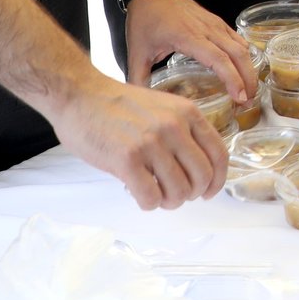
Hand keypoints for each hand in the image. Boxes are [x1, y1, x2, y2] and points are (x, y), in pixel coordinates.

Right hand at [49, 74, 228, 209]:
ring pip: (179, 191)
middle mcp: (174, 127)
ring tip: (157, 196)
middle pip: (202, 177)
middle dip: (192, 194)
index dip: (217, 181)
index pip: (218, 155)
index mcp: (187, 113)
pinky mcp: (127, 160)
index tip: (208, 192)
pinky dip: (149, 204)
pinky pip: (151, 197)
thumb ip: (182, 131)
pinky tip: (141, 196)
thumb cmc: (118, 105)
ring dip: (169, 202)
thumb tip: (196, 169)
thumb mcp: (162, 107)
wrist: (79, 95)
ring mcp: (151, 143)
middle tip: (175, 195)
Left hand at [123, 0, 258, 99]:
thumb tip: (141, 102)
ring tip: (248, 90)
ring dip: (249, 69)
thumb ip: (138, 79)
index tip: (240, 97)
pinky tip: (243, 70)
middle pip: (238, 54)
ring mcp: (215, 24)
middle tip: (248, 101)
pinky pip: (237, 39)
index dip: (232, 79)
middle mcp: (207, 29)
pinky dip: (244, 56)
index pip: (219, 59)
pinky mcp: (217, 22)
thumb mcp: (136, 51)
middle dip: (248, 79)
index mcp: (188, 37)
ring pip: (242, 46)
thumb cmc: (145, 19)